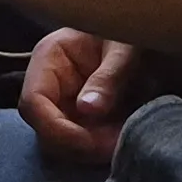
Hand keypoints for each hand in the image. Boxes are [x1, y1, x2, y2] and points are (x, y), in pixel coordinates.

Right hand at [17, 28, 143, 168]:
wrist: (148, 32)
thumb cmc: (131, 31)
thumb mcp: (124, 49)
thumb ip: (108, 77)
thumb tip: (87, 109)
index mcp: (49, 58)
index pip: (33, 102)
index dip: (56, 129)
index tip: (90, 143)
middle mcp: (48, 83)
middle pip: (44, 128)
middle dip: (77, 144)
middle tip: (114, 145)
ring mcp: (62, 103)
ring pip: (60, 141)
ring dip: (89, 150)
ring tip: (121, 142)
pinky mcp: (79, 117)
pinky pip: (79, 141)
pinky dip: (97, 148)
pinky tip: (119, 141)